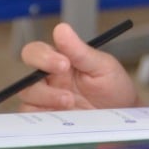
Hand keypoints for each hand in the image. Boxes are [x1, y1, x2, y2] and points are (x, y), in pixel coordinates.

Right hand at [6, 22, 140, 110]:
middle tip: (67, 93)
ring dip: (47, 100)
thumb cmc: (114, 88)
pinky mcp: (49, 119)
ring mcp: (47, 101)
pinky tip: (63, 117)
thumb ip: (80, 50)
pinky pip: (34, 118)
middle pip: (25, 78)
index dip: (43, 57)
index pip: (36, 52)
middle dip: (43, 86)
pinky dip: (45, 117)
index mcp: (59, 61)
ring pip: (27, 98)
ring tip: (71, 103)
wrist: (123, 115)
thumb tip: (61, 28)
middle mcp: (49, 80)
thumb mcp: (102, 66)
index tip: (64, 64)